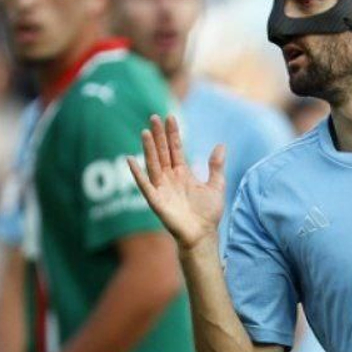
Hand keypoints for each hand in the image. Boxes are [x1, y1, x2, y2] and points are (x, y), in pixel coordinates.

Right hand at [128, 114, 225, 251]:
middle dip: (159, 135)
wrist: (203, 235)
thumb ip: (216, 166)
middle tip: (154, 116)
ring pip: (153, 164)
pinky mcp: (156, 201)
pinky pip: (144, 185)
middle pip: (162, 152)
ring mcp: (162, 188)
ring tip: (146, 132)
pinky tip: (130, 160)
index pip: (176, 148)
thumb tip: (221, 145)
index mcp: (182, 173)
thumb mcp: (216, 186)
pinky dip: (137, 173)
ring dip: (148, 149)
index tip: (170, 117)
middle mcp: (170, 178)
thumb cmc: (208, 213)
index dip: (173, 134)